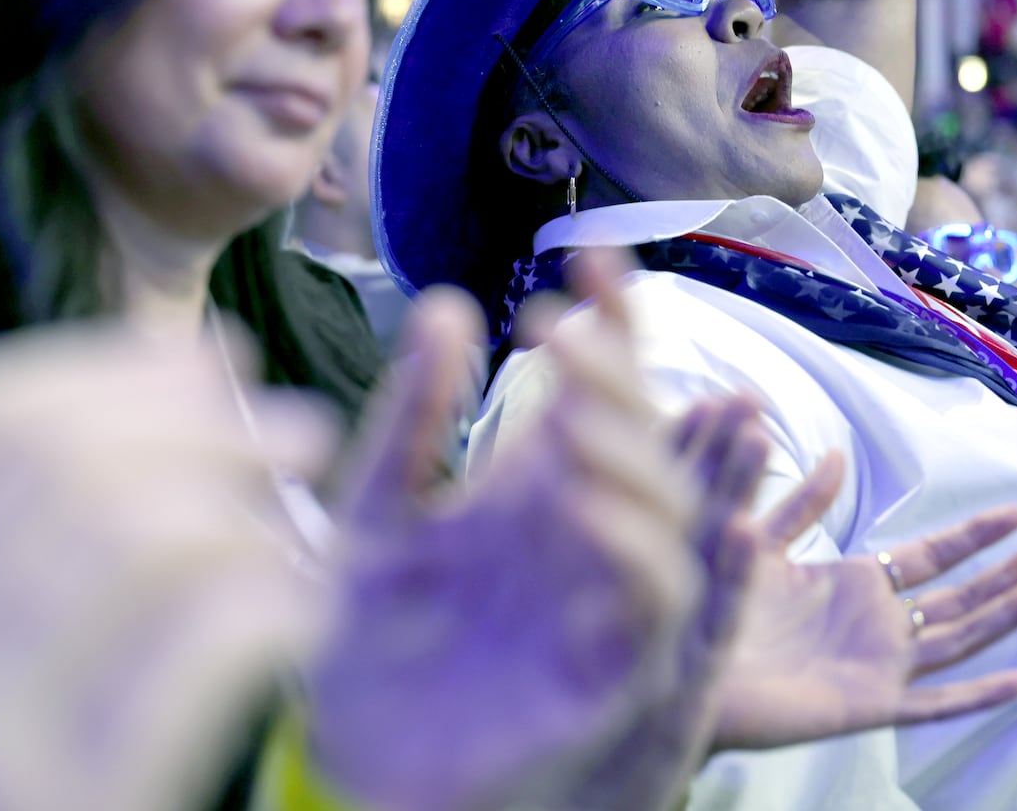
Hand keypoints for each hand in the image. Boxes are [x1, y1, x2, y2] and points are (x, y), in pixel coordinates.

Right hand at [0, 325, 331, 810]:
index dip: (114, 373)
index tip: (210, 358)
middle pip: (73, 466)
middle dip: (205, 422)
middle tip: (303, 426)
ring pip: (144, 539)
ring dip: (252, 507)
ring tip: (306, 519)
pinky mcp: (73, 805)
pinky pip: (207, 645)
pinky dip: (276, 602)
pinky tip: (308, 605)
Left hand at [311, 251, 731, 810]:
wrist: (345, 759)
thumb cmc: (362, 638)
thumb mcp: (376, 511)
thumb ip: (412, 417)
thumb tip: (451, 305)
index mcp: (537, 482)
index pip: (600, 388)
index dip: (612, 322)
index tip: (589, 257)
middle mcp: (584, 528)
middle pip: (643, 436)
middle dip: (619, 377)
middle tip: (564, 333)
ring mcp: (601, 593)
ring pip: (670, 511)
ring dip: (637, 453)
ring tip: (573, 407)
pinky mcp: (608, 665)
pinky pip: (654, 602)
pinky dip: (641, 549)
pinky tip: (590, 502)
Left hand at [713, 451, 1016, 749]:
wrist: (681, 662)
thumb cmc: (713, 602)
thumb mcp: (760, 539)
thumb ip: (802, 503)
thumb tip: (835, 453)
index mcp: (853, 585)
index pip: (929, 555)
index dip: (973, 536)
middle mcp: (875, 625)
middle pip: (960, 596)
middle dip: (1008, 572)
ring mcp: (877, 665)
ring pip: (959, 638)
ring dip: (1009, 615)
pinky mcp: (867, 704)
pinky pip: (933, 703)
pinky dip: (977, 695)